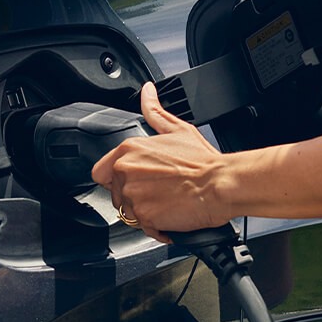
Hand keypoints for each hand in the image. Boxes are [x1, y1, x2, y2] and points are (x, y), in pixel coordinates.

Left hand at [91, 83, 227, 241]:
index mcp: (128, 150)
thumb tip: (147, 92)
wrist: (220, 185)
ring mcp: (133, 196)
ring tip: (167, 204)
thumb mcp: (178, 129)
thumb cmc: (203, 161)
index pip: (101, 172)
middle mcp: (126, 172)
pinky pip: (143, 228)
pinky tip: (171, 217)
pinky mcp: (144, 217)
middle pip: (115, 194)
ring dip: (145, 213)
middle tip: (159, 193)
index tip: (134, 182)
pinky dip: (157, 227)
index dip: (116, 180)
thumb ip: (155, 112)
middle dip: (135, 197)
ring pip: (128, 213)